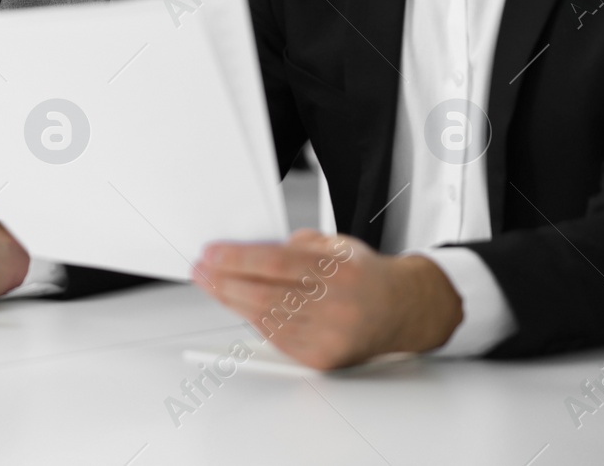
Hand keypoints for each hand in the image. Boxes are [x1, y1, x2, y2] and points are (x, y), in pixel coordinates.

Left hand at [193, 229, 463, 369]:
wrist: (402, 310)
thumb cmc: (364, 274)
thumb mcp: (336, 245)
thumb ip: (294, 246)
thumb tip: (248, 252)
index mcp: (340, 271)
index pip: (275, 264)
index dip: (237, 259)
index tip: (211, 253)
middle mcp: (337, 307)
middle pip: (265, 295)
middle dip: (224, 282)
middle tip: (201, 270)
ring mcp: (330, 336)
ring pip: (266, 319)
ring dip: (231, 302)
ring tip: (212, 285)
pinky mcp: (323, 359)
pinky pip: (276, 339)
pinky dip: (252, 321)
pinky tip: (237, 306)